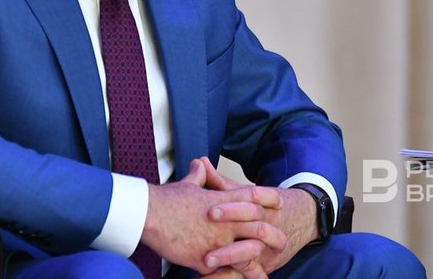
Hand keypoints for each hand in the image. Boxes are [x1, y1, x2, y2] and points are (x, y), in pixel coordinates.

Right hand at [140, 159, 286, 273]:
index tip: (279, 203)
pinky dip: (228, 275)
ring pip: (248, 253)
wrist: (149, 215)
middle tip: (282, 241)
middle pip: (260, 227)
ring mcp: (217, 242)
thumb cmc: (166, 199)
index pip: (253, 196)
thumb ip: (199, 176)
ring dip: (259, 262)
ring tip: (265, 270)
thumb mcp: (187, 184)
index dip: (269, 199)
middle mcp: (225, 221)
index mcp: (222, 201)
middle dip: (274, 236)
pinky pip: (223, 270)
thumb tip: (201, 164)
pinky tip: (234, 278)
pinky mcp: (205, 259)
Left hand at [199, 158, 318, 276]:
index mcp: (265, 205)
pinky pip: (248, 275)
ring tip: (207, 262)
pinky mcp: (263, 266)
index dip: (233, 208)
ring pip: (251, 256)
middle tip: (208, 243)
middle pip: (256, 231)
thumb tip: (199, 161)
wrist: (303, 219)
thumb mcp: (244, 193)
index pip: (253, 204)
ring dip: (229, 259)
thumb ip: (220, 182)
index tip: (211, 211)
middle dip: (232, 235)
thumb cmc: (264, 205)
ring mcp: (268, 249)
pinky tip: (208, 278)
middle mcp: (270, 228)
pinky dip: (228, 276)